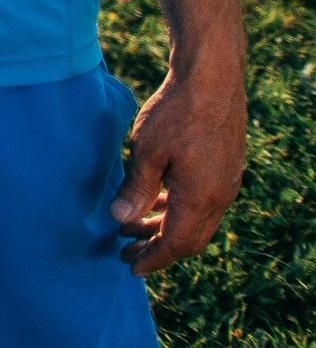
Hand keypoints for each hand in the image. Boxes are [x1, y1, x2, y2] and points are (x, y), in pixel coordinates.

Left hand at [110, 60, 246, 275]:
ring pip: (196, 220)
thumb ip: (136, 188)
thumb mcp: (147, 151)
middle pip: (189, 238)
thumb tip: (121, 220)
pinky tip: (154, 200)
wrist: (212, 80)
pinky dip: (177, 209)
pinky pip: (201, 202)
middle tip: (126, 250)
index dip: (154, 258)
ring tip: (131, 226)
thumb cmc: (176, 113)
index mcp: (200, 198)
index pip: (177, 243)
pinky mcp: (224, 169)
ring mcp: (225, 183)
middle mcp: (219, 197)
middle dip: (158, 247)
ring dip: (165, 226)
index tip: (131, 266)